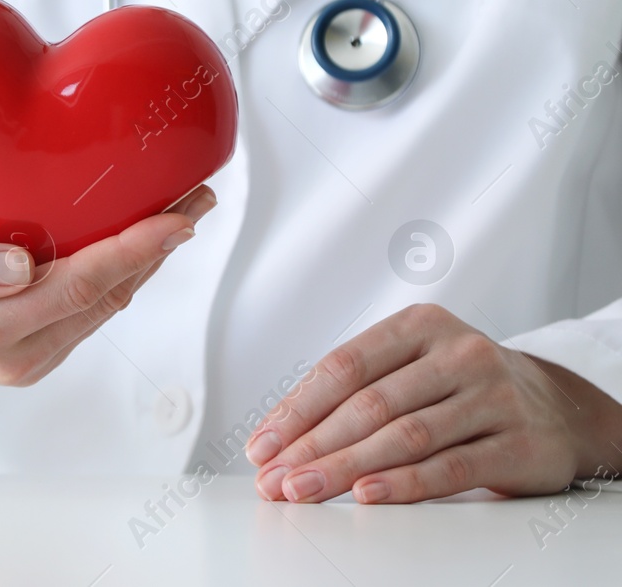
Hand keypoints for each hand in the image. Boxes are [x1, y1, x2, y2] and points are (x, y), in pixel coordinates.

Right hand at [0, 187, 216, 388]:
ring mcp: (26, 359)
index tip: (176, 213)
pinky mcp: (29, 354)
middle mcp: (16, 354)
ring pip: (104, 306)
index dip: (137, 247)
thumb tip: (16, 268)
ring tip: (174, 212)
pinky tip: (128, 244)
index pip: (83, 283)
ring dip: (144, 261)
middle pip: (109, 295)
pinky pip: (87, 311)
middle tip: (194, 197)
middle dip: (158, 247)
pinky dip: (116, 275)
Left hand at [249, 303, 621, 503]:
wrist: (558, 407)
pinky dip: (404, 483)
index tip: (261, 446)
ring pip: (404, 436)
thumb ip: (356, 390)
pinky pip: (451, 466)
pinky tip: (366, 494)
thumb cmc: (461, 386)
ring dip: (345, 468)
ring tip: (304, 490)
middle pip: (368, 405)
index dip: (297, 410)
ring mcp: (492, 395)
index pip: (343, 367)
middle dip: (312, 446)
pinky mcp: (519, 442)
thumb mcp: (413, 366)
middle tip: (275, 478)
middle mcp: (458, 353)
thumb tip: (281, 435)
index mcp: (419, 326)